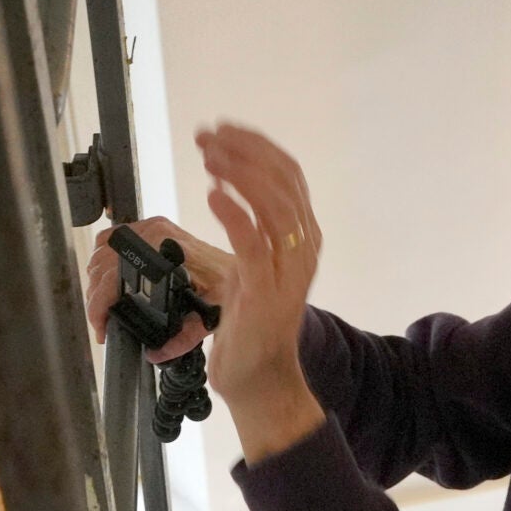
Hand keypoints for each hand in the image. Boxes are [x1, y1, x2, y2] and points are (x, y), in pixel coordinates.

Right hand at [85, 217, 231, 361]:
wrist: (247, 266)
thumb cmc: (232, 288)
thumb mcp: (210, 316)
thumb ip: (184, 338)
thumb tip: (155, 354)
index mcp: (164, 249)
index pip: (113, 273)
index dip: (100, 304)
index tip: (102, 327)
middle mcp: (155, 232)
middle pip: (102, 263)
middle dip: (96, 297)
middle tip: (102, 324)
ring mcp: (152, 226)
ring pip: (102, 250)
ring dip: (97, 281)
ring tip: (105, 308)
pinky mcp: (152, 227)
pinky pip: (113, 240)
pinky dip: (105, 262)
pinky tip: (112, 284)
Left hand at [195, 122, 324, 460]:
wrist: (260, 379)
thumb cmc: (252, 325)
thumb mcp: (252, 265)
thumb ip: (250, 227)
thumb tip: (226, 184)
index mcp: (302, 237)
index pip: (287, 173)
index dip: (254, 145)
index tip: (221, 130)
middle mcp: (303, 248)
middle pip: (282, 180)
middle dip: (243, 151)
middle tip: (207, 138)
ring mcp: (288, 270)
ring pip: (273, 204)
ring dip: (238, 172)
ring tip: (208, 158)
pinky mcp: (266, 293)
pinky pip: (253, 244)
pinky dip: (234, 214)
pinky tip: (213, 194)